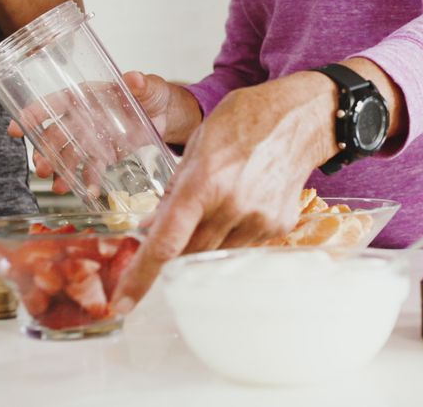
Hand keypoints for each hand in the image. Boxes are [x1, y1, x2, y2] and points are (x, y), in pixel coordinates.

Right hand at [5, 74, 199, 194]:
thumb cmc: (151, 93)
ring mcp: (91, 138)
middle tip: (41, 167)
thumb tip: (135, 78)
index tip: (18, 126)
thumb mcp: (148, 86)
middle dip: (45, 152)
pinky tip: (88, 193)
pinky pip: (92, 169)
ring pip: (69, 155)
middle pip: (56, 135)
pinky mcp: (104, 154)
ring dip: (61, 171)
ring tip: (58, 187)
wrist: (165, 114)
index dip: (34, 113)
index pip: (53, 102)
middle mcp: (82, 118)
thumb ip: (140, 84)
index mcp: (85, 96)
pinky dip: (89, 181)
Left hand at [111, 71, 340, 310]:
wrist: (299, 119)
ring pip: (217, 253)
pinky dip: (232, 233)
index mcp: (204, 184)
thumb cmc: (244, 121)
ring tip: (216, 205)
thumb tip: (150, 228)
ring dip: (205, 241)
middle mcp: (233, 207)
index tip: (124, 303)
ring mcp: (259, 220)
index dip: (141, 276)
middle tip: (168, 239)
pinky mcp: (279, 226)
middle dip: (173, 253)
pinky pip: (244, 244)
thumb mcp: (197, 145)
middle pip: (189, 255)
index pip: (166, 242)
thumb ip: (174, 191)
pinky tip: (241, 203)